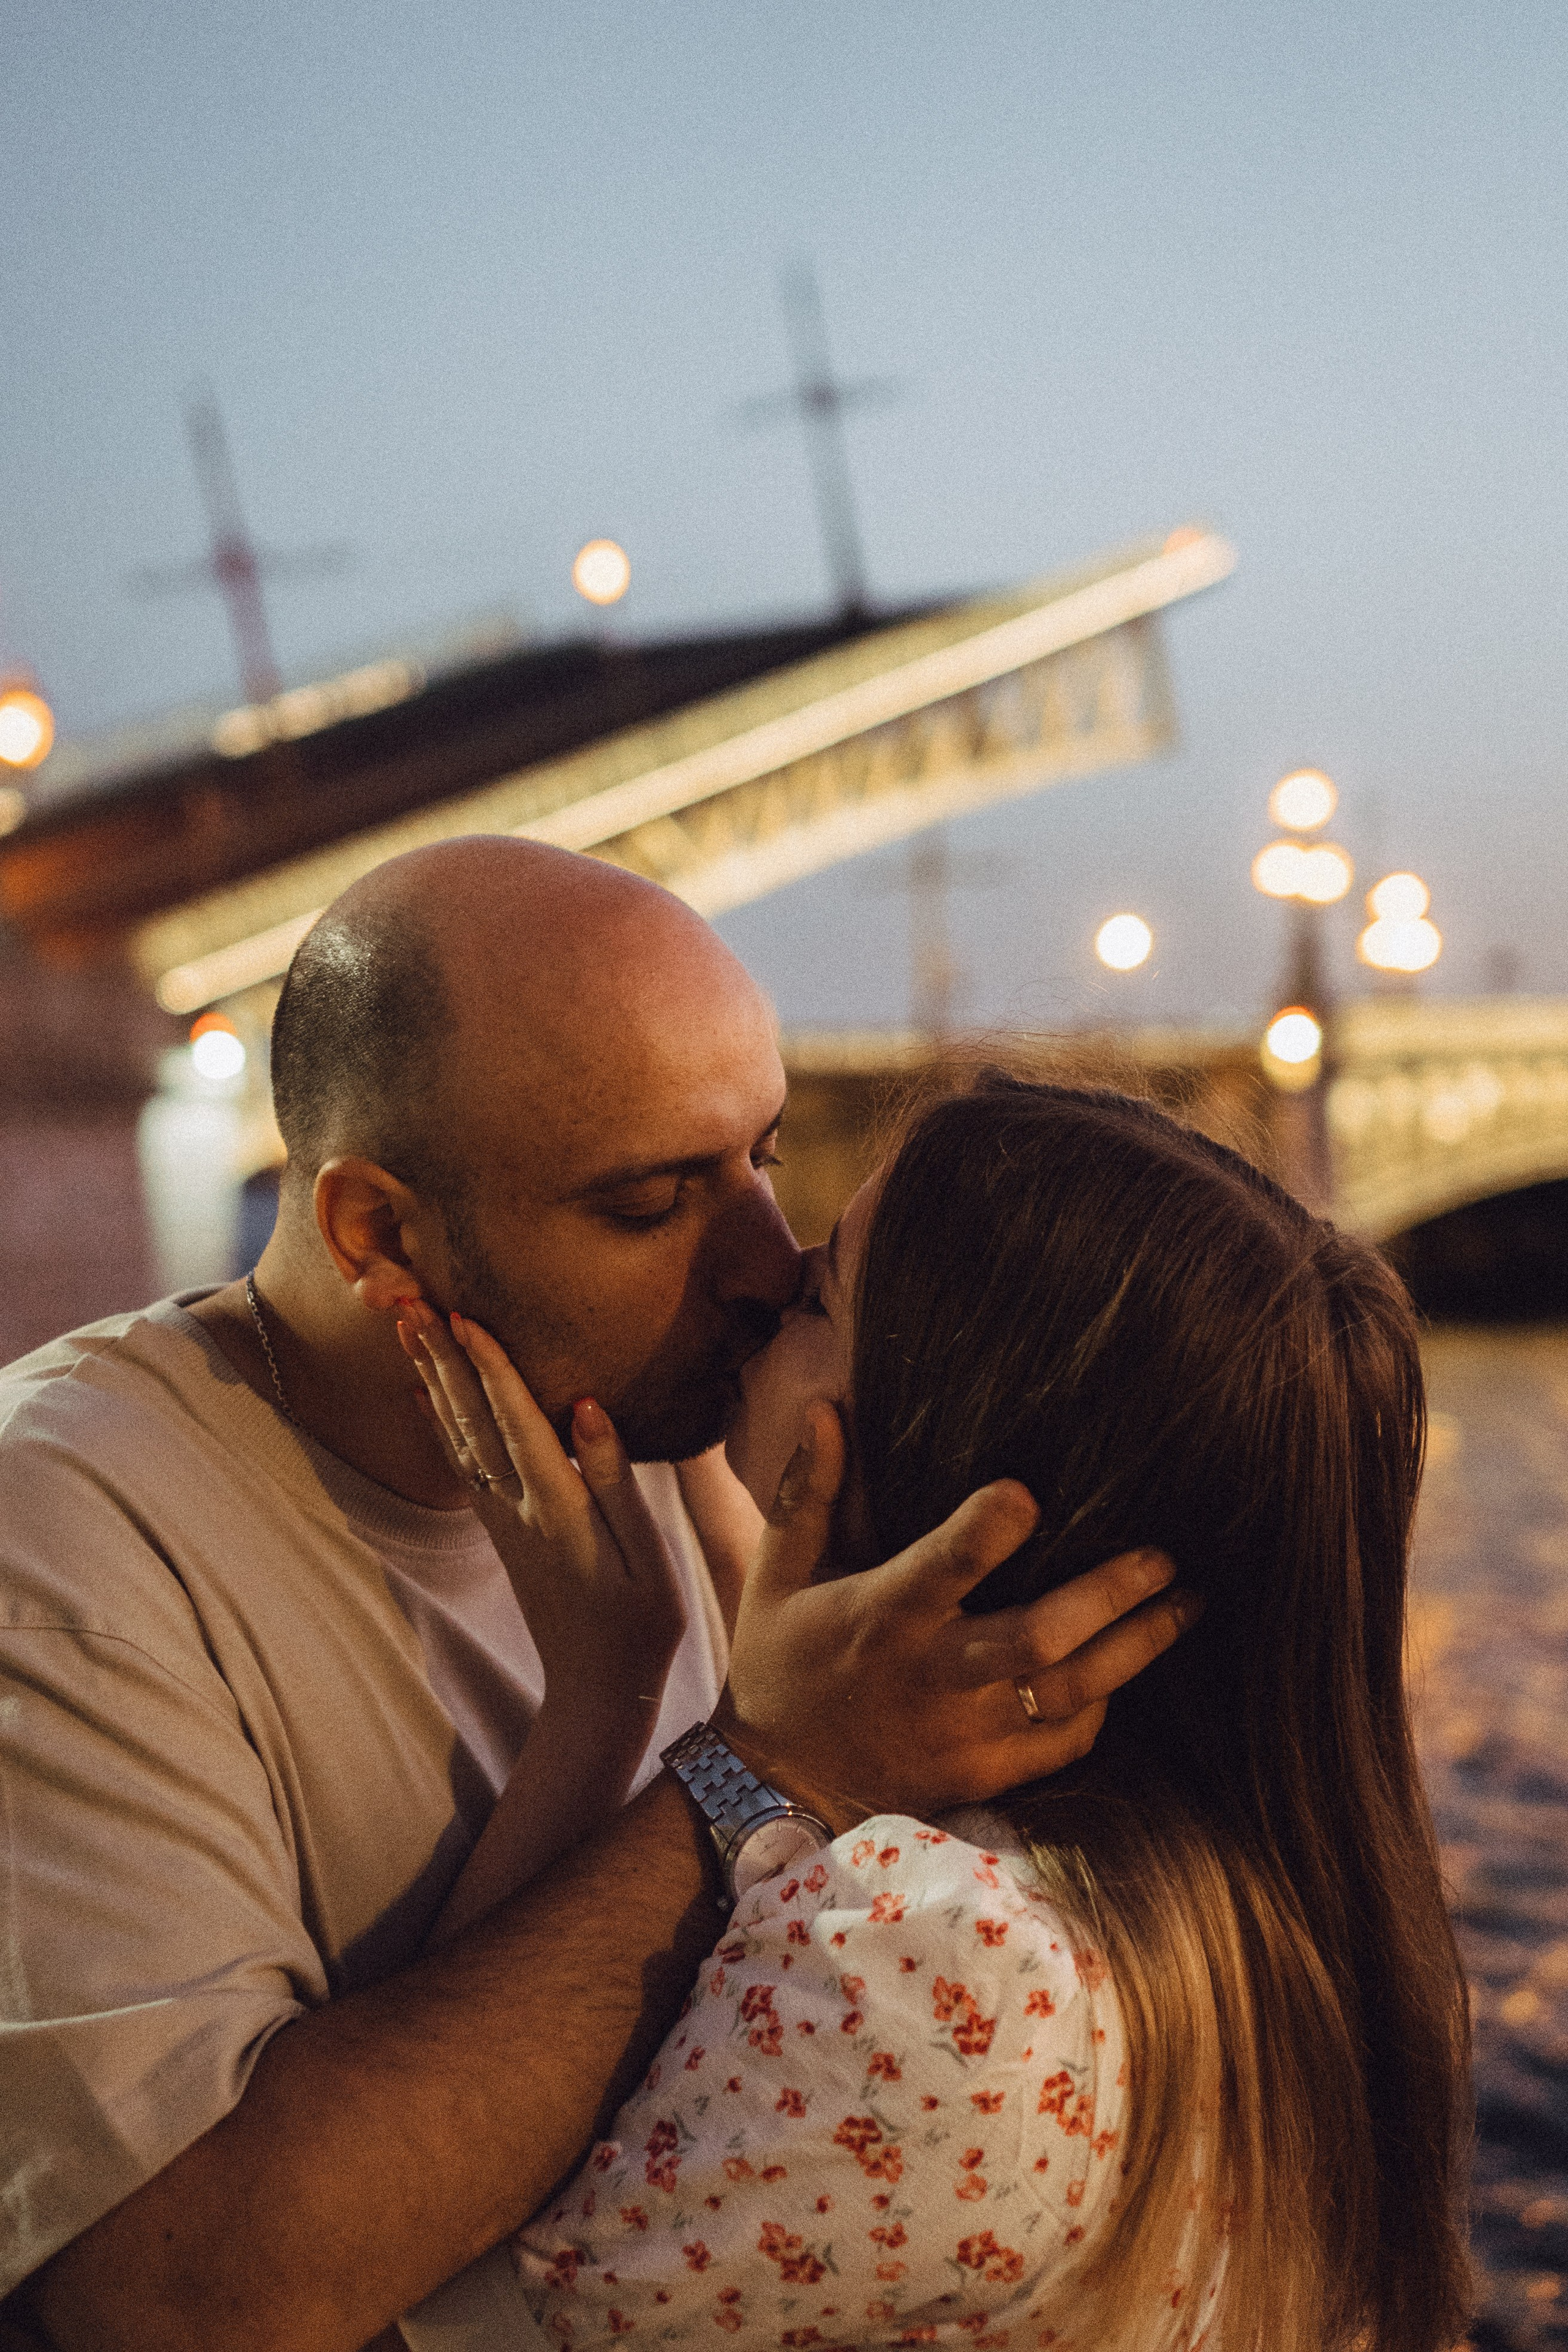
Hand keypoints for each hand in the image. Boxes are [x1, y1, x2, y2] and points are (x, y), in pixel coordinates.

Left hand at [396, 1303, 686, 1722]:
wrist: (598, 1692)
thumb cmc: (640, 1622)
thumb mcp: (646, 1554)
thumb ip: (615, 1479)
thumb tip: (586, 1407)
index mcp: (558, 1509)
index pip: (518, 1422)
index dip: (491, 1366)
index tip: (464, 1315)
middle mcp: (518, 1510)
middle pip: (471, 1421)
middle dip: (442, 1358)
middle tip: (409, 1301)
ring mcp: (503, 1522)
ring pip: (457, 1437)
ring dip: (433, 1380)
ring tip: (407, 1329)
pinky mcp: (501, 1532)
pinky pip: (460, 1464)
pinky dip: (437, 1424)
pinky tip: (423, 1394)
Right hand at [716, 1403, 1199, 1829]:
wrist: (773, 1788)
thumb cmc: (779, 1663)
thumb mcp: (777, 1573)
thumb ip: (808, 1491)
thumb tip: (825, 1407)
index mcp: (881, 1617)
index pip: (942, 1568)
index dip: (984, 1531)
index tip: (1026, 1492)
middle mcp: (932, 1677)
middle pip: (1038, 1639)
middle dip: (1109, 1595)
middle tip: (1163, 1555)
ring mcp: (964, 1734)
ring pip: (1070, 1693)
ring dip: (1136, 1646)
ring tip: (1185, 1603)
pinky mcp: (983, 1774)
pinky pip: (1062, 1742)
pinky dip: (1100, 1706)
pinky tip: (1126, 1668)